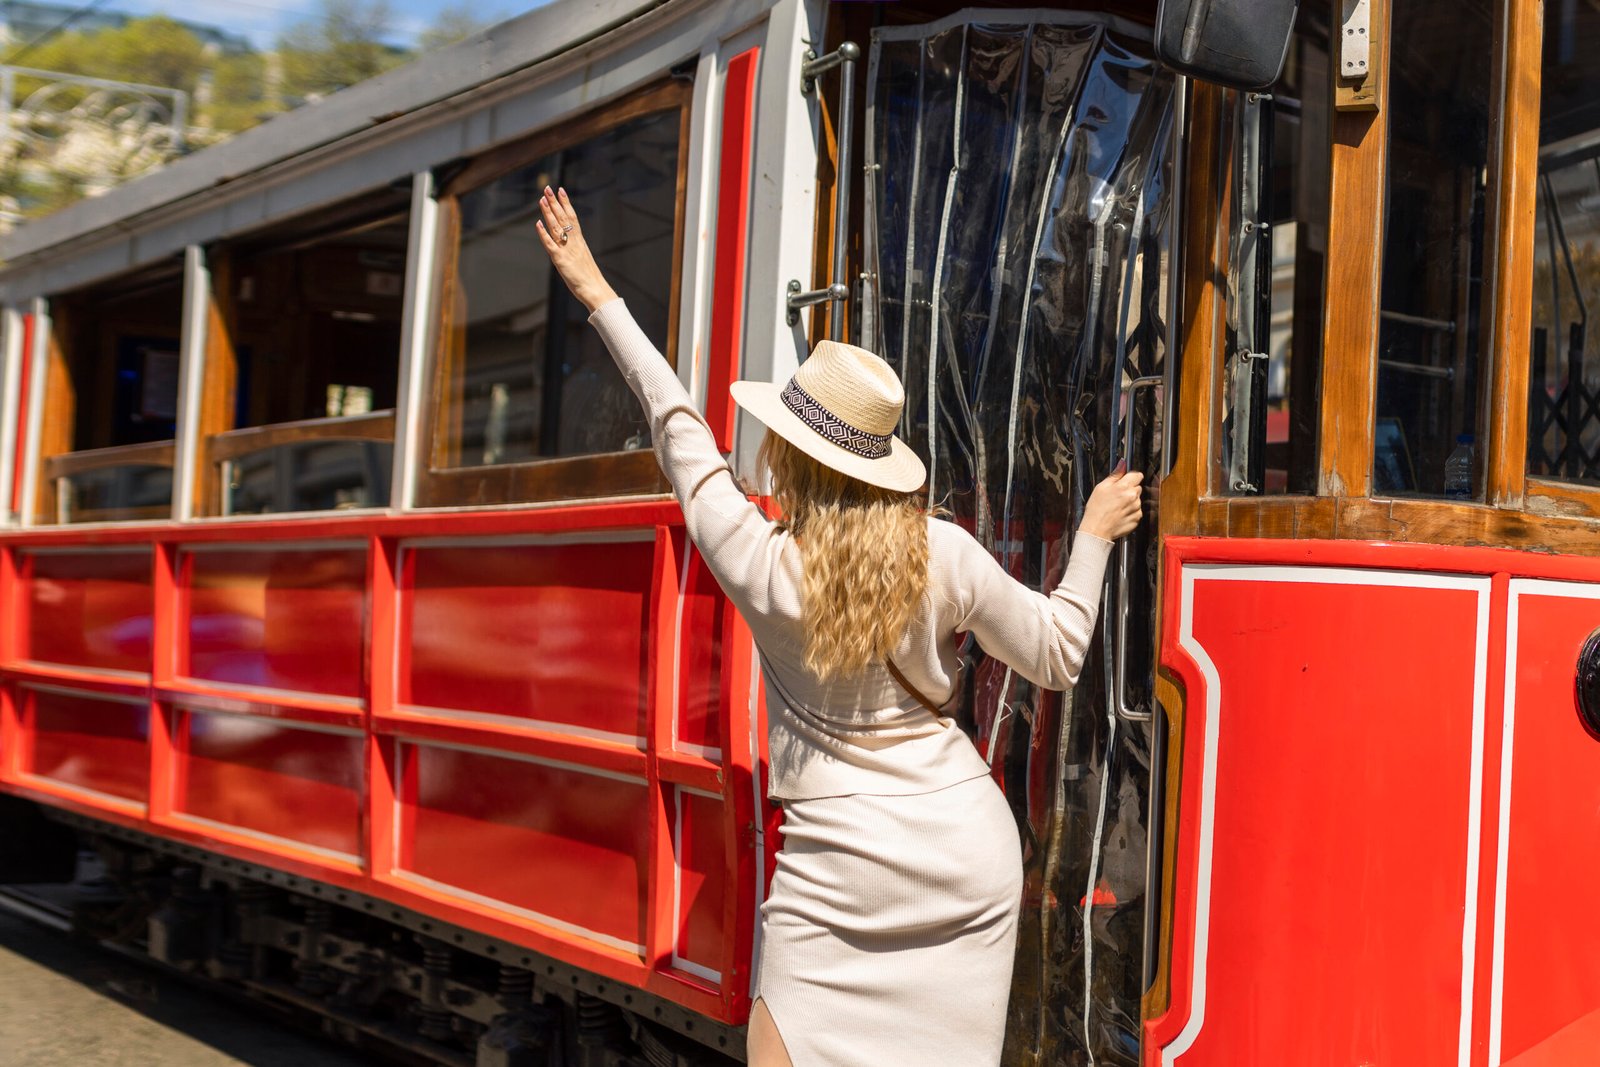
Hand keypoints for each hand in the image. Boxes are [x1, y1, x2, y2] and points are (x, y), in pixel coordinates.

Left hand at [535, 186, 617, 313]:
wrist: (595, 290)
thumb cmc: (590, 279)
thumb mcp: (583, 260)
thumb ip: (575, 251)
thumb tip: (570, 246)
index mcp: (580, 241)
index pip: (573, 217)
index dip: (566, 203)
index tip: (561, 190)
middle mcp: (574, 242)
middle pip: (563, 218)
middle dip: (555, 202)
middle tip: (547, 188)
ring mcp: (567, 250)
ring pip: (556, 227)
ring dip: (548, 212)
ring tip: (542, 199)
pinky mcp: (561, 260)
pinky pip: (550, 244)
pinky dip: (543, 234)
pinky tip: (538, 224)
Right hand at [1079, 467, 1144, 541]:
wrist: (1097, 530)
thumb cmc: (1096, 509)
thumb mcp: (1101, 488)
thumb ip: (1115, 475)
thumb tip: (1122, 464)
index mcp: (1124, 486)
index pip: (1138, 475)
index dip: (1131, 478)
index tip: (1126, 481)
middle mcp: (1133, 496)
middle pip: (1138, 487)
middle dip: (1130, 490)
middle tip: (1117, 496)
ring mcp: (1136, 508)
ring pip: (1137, 500)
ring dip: (1130, 502)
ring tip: (1117, 508)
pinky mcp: (1137, 519)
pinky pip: (1137, 512)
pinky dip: (1131, 512)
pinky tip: (1120, 515)